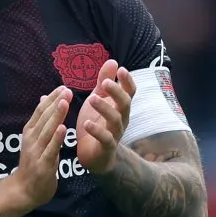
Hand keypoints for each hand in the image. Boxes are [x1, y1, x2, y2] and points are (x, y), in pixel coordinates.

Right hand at [7, 86, 71, 208]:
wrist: (24, 191)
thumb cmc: (33, 163)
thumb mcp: (35, 140)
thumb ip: (41, 121)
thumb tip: (44, 98)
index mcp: (30, 132)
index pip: (40, 111)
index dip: (51, 98)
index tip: (62, 87)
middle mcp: (31, 139)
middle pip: (44, 118)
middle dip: (55, 103)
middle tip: (66, 90)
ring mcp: (36, 152)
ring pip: (47, 130)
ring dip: (56, 116)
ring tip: (64, 102)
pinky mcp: (42, 165)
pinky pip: (50, 149)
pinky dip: (56, 138)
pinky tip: (62, 128)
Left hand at [76, 60, 136, 174]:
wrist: (94, 156)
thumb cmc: (97, 123)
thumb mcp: (98, 100)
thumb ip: (104, 81)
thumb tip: (112, 60)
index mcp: (119, 106)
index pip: (129, 92)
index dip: (127, 81)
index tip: (121, 69)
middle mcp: (121, 119)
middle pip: (125, 104)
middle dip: (116, 92)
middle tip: (104, 83)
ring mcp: (115, 133)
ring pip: (115, 120)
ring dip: (104, 108)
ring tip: (91, 99)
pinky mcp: (106, 147)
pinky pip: (105, 139)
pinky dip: (96, 131)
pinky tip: (86, 123)